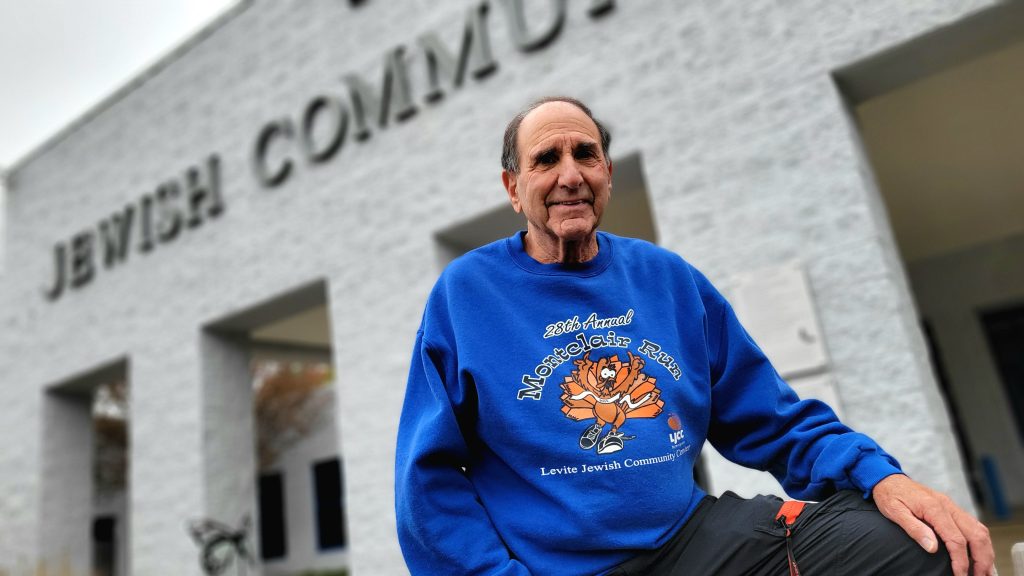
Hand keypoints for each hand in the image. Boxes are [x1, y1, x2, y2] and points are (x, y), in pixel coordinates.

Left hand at [872, 473, 993, 575]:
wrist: (888, 478)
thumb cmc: (889, 495)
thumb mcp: (894, 512)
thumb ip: (914, 529)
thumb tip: (932, 548)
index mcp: (934, 508)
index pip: (956, 539)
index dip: (961, 561)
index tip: (960, 575)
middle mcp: (948, 506)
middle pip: (976, 535)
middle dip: (981, 560)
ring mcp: (952, 507)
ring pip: (980, 530)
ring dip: (985, 552)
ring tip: (983, 571)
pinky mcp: (952, 508)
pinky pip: (974, 525)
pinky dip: (980, 542)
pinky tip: (979, 554)